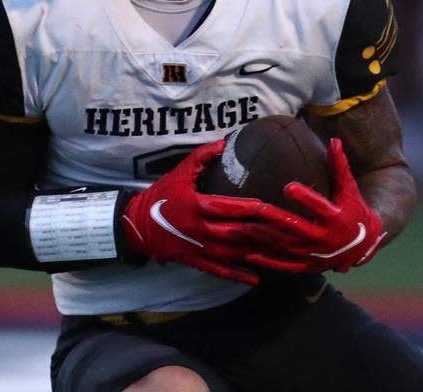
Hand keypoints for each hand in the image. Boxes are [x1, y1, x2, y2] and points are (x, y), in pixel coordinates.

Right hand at [122, 139, 274, 284]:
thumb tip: (224, 143)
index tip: (272, 207)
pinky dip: (237, 275)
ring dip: (256, 254)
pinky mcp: (195, 261)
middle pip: (237, 233)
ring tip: (279, 254)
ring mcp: (199, 248)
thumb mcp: (179, 173)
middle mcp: (200, 230)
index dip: (252, 208)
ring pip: (232, 254)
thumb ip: (201, 157)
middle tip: (285, 232)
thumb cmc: (161, 196)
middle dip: (262, 233)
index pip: (229, 208)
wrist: (137, 226)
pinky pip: (219, 271)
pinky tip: (256, 278)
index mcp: (197, 206)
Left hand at [241, 138, 386, 273]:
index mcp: (336, 218)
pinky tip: (249, 254)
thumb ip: (340, 166)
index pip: (320, 207)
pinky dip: (268, 262)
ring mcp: (314, 255)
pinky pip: (285, 266)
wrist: (362, 246)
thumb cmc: (353, 210)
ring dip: (264, 237)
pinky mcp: (307, 266)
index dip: (305, 198)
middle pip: (296, 227)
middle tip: (255, 207)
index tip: (288, 187)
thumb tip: (334, 140)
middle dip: (273, 218)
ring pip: (286, 246)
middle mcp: (325, 238)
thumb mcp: (350, 189)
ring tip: (243, 227)